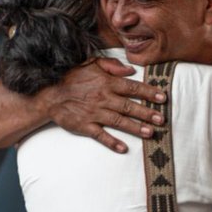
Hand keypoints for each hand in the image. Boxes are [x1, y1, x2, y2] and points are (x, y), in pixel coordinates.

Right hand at [41, 58, 166, 153]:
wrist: (48, 94)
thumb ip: (112, 65)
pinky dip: (112, 142)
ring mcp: (94, 113)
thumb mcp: (91, 63)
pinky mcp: (85, 125)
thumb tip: (131, 70)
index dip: (149, 93)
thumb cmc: (71, 77)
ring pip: (119, 121)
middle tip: (162, 119)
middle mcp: (103, 98)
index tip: (163, 98)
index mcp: (107, 82)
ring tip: (150, 133)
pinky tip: (123, 148)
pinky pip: (100, 135)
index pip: (133, 88)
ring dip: (135, 128)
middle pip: (130, 107)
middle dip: (147, 113)